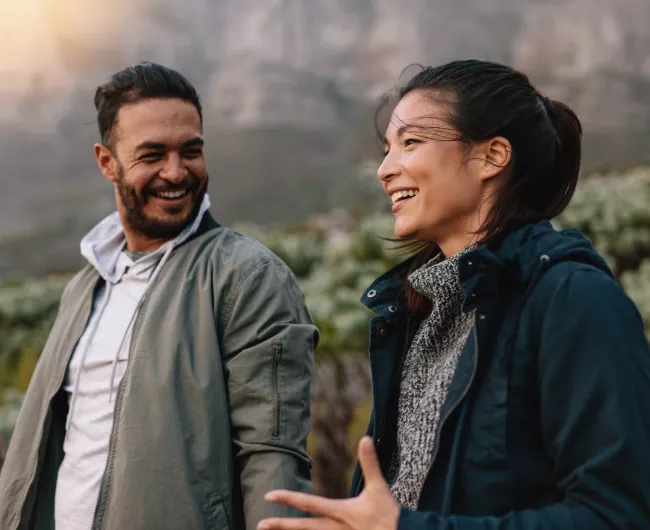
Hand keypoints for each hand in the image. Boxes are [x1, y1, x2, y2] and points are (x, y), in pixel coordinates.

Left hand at [257, 436, 399, 529]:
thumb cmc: (389, 516)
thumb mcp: (379, 488)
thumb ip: (369, 464)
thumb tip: (365, 438)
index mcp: (340, 513)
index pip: (309, 503)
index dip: (288, 498)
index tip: (269, 495)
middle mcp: (335, 529)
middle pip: (303, 528)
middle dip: (281, 526)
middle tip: (260, 524)